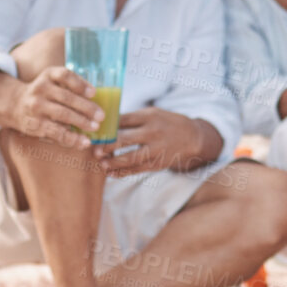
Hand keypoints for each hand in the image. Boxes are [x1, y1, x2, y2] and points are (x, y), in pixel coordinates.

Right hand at [11, 66, 100, 149]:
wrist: (15, 104)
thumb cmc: (44, 94)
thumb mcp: (53, 82)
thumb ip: (71, 86)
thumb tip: (97, 99)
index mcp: (49, 75)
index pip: (65, 75)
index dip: (80, 84)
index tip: (94, 93)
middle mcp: (41, 88)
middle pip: (67, 97)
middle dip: (86, 107)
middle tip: (101, 116)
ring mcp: (37, 106)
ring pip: (62, 114)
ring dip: (81, 122)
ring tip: (95, 127)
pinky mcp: (36, 124)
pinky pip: (56, 132)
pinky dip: (72, 138)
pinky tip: (84, 141)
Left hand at [94, 108, 212, 176]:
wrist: (192, 137)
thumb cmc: (165, 123)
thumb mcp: (151, 113)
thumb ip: (131, 119)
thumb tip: (105, 125)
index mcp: (149, 116)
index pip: (123, 120)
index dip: (107, 128)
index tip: (94, 133)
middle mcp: (153, 132)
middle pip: (125, 139)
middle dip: (107, 146)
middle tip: (95, 150)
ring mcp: (156, 149)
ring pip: (130, 158)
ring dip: (113, 162)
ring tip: (102, 163)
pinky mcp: (158, 163)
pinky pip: (137, 170)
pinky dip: (122, 173)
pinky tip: (111, 173)